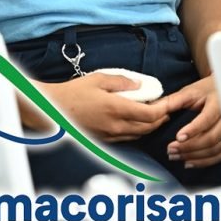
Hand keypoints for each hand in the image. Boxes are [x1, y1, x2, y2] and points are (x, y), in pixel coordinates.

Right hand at [21, 74, 169, 142]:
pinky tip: (136, 122)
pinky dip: (138, 131)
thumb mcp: (98, 79)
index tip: (169, 101)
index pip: (150, 115)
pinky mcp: (104, 141)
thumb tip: (140, 85)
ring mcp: (111, 136)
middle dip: (161, 118)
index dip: (164, 109)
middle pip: (149, 127)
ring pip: (140, 135)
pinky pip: (128, 138)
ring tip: (154, 114)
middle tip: (166, 107)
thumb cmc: (73, 92)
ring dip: (151, 126)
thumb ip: (122, 82)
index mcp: (116, 109)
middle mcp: (116, 126)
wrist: (52, 111)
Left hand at [165, 75, 220, 168]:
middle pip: (211, 138)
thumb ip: (174, 101)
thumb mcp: (189, 91)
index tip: (178, 137)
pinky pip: (219, 156)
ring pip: (215, 149)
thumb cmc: (204, 91)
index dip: (193, 129)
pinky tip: (188, 162)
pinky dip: (204, 162)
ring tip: (175, 155)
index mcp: (217, 103)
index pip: (207, 119)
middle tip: (170, 149)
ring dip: (194, 156)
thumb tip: (154, 110)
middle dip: (190, 147)